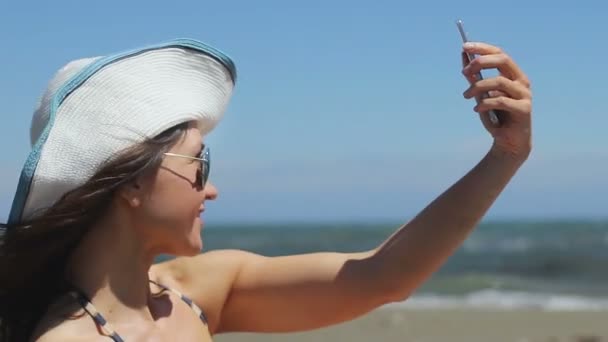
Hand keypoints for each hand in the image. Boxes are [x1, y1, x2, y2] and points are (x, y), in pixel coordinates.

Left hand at [461, 42, 531, 160]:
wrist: (508, 142)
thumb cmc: (495, 116)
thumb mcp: (481, 95)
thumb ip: (474, 78)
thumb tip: (464, 58)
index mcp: (513, 75)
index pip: (499, 54)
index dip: (482, 48)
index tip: (464, 46)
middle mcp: (521, 81)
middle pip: (503, 60)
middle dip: (481, 62)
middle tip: (464, 71)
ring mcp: (525, 95)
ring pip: (499, 82)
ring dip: (477, 87)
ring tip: (466, 95)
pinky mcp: (524, 109)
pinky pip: (501, 101)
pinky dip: (484, 103)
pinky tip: (476, 108)